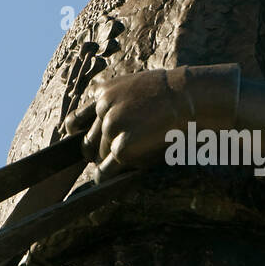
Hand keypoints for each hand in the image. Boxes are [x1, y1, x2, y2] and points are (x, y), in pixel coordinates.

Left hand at [63, 70, 197, 181]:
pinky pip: (106, 172)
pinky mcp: (122, 147)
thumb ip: (119, 102)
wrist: (189, 97)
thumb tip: (110, 129)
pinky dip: (111, 178)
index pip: (75, 121)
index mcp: (102, 93)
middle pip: (87, 143)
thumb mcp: (137, 88)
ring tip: (132, 162)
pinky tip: (121, 178)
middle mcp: (102, 109)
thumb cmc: (173, 95)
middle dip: (96, 153)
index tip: (88, 146)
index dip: (78, 136)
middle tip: (111, 160)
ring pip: (99, 158)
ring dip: (111, 164)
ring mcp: (110, 127)